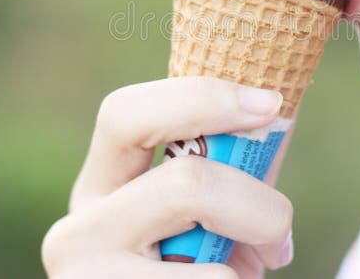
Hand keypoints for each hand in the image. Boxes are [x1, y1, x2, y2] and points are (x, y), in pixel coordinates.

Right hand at [42, 76, 294, 277]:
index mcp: (99, 188)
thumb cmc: (195, 272)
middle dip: (254, 201)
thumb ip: (225, 172)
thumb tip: (275, 124)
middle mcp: (80, 230)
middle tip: (279, 232)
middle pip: (185, 182)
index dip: (201, 99)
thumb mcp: (199, 219)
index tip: (268, 104)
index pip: (126, 115)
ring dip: (255, 248)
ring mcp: (92, 276)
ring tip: (257, 267)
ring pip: (207, 246)